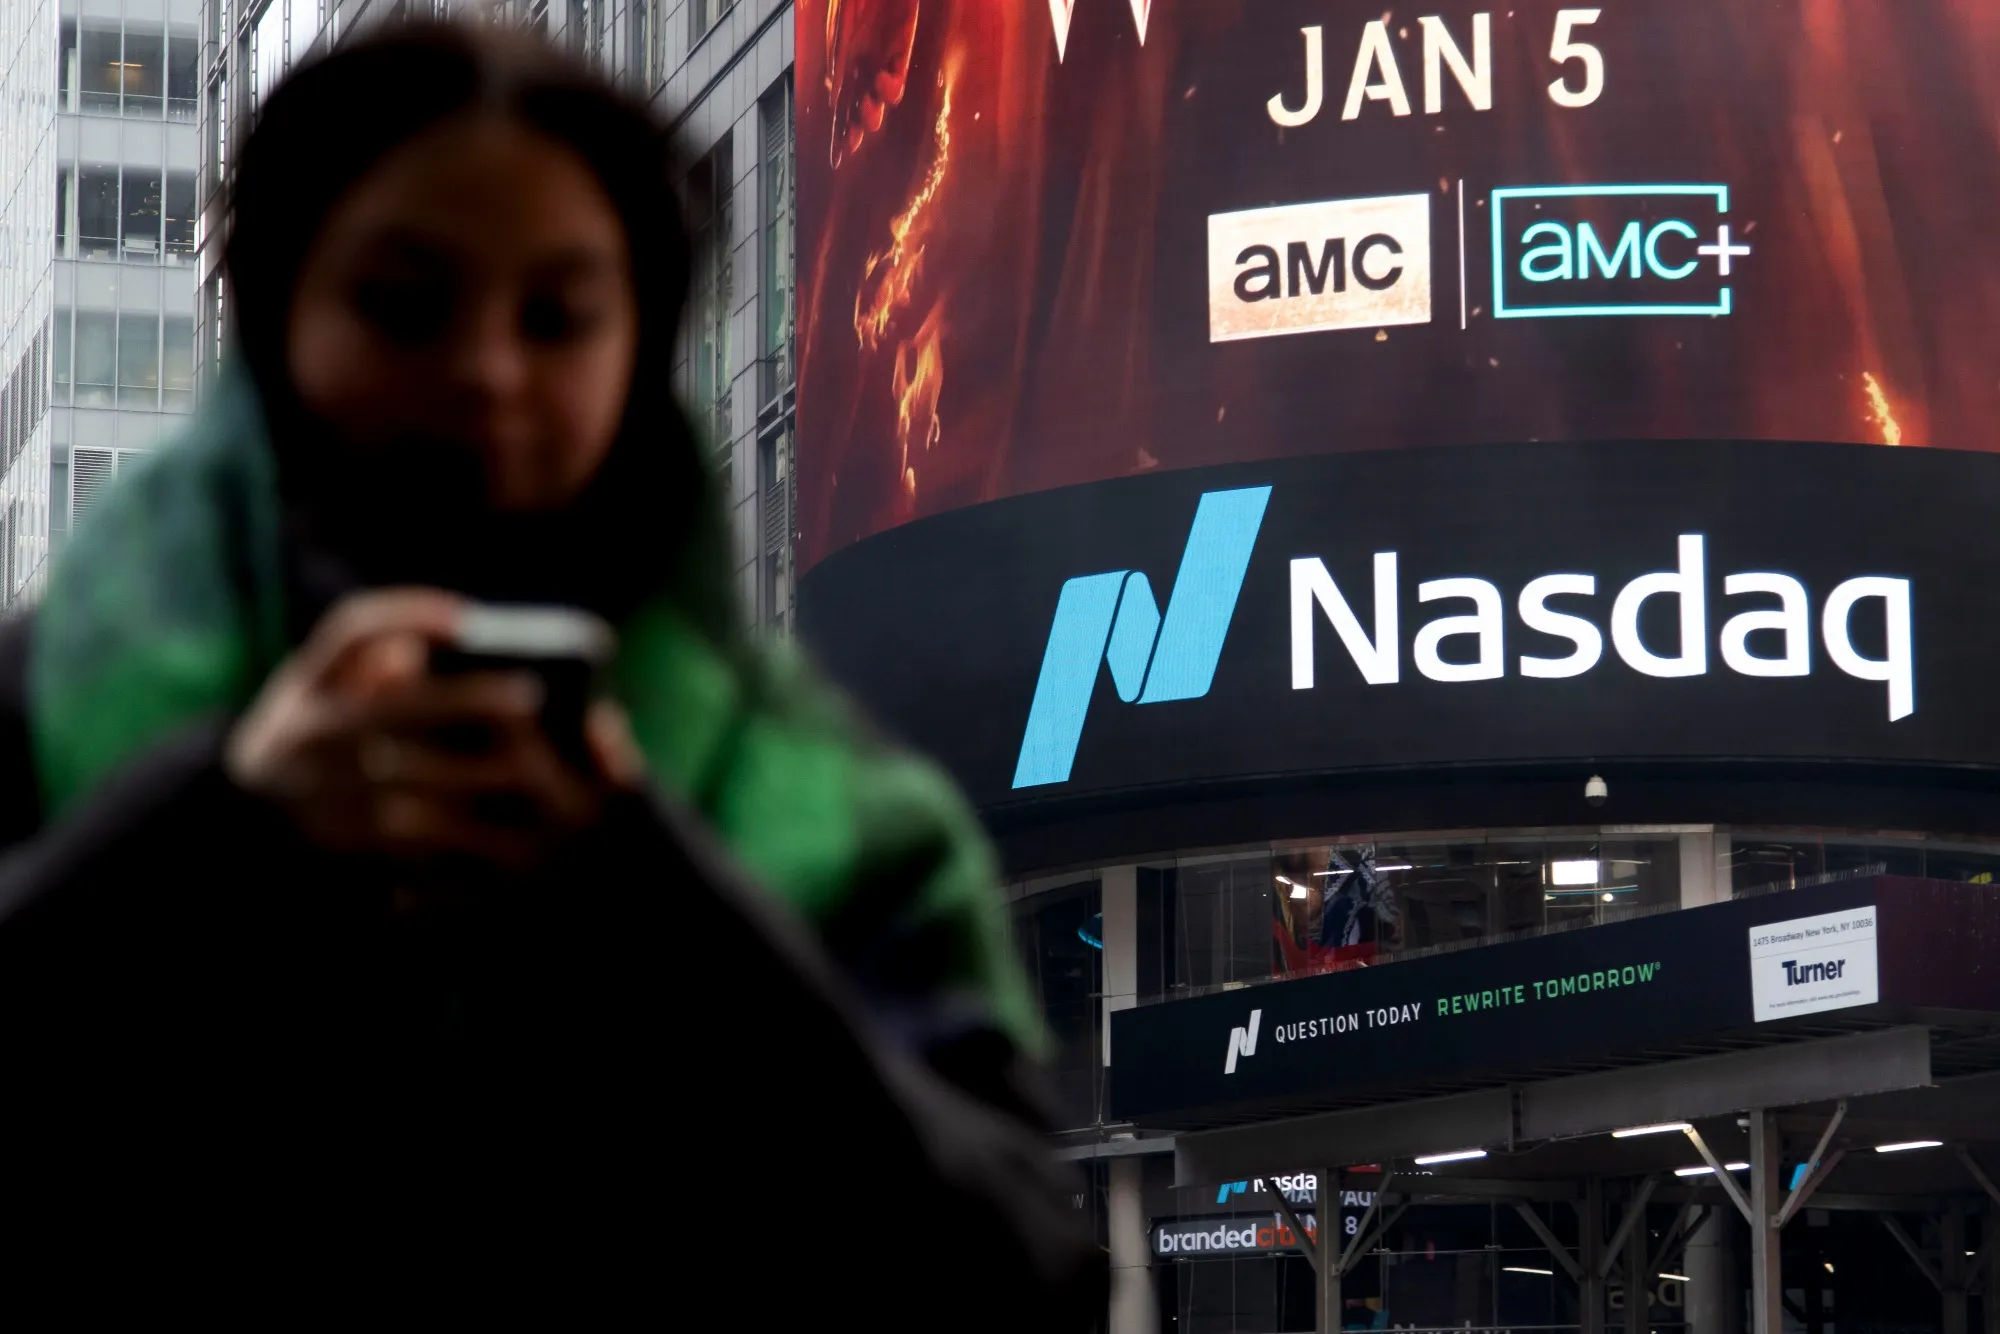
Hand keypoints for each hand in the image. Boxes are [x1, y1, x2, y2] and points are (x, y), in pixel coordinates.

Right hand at [226, 589, 642, 875]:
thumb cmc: (301, 743)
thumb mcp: (311, 694)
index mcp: (309, 687)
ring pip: (410, 777)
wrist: (231, 825)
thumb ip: (362, 665)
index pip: (351, 634)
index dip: (407, 616)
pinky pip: (411, 837)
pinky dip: (461, 831)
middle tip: (531, 694)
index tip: (466, 616)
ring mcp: (326, 791)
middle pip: (398, 709)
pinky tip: (507, 824)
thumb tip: (416, 654)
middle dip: (466, 700)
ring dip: (478, 776)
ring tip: (540, 765)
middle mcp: (310, 735)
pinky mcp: (345, 843)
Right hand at [825, 0, 920, 164]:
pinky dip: (892, 84)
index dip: (839, 135)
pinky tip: (884, 84)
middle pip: (860, 109)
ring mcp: (883, 61)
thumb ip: (835, 64)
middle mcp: (863, 69)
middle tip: (854, 142)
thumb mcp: (835, 32)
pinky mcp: (902, 49)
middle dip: (856, 128)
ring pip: (882, 97)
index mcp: (843, 69)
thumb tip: (833, 101)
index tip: (837, 161)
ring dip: (875, 109)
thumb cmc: (851, 2)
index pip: (840, 110)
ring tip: (870, 118)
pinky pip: (900, 73)